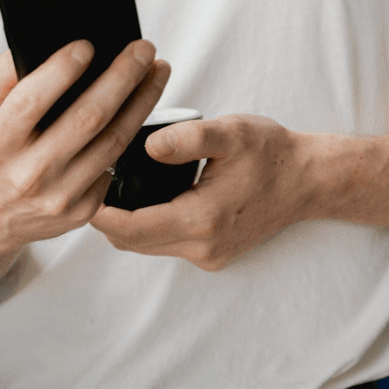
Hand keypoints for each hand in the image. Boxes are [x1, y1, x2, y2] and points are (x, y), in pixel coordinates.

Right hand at [0, 40, 168, 285]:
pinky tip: (138, 111)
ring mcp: (57, 195)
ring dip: (142, 102)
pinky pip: (114, 166)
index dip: (62, 70)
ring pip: (113, 142)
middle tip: (142, 50)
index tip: (88, 44)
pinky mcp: (81, 211)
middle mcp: (28, 172)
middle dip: (122, 77)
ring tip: (156, 73)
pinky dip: (129, 135)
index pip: (32, 100)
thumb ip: (2, 74)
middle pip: (88, 118)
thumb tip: (42, 43)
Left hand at [91, 114, 315, 270]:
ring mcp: (209, 255)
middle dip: (104, 217)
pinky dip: (146, 227)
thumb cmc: (271, 152)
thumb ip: (186, 138)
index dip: (97, 212)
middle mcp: (203, 246)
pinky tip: (141, 198)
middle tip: (87, 183)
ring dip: (124, 223)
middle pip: (131, 241)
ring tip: (109, 187)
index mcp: (201, 219)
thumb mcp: (230, 132)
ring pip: (146, 246)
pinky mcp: (213, 255)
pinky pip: (165, 245)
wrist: (310, 180)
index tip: (78, 188)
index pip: (129, 228)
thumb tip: (147, 146)